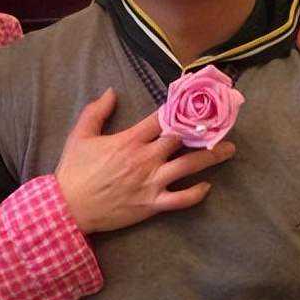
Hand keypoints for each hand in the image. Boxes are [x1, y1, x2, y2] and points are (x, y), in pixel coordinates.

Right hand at [56, 89, 234, 233]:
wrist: (69, 208)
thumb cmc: (74, 171)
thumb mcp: (80, 135)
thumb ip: (97, 111)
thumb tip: (112, 91)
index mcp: (129, 140)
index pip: (162, 117)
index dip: (181, 106)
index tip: (196, 98)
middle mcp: (145, 159)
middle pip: (183, 138)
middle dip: (204, 128)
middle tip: (223, 121)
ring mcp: (151, 183)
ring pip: (189, 166)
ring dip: (212, 157)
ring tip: (229, 149)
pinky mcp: (152, 204)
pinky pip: (182, 199)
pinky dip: (197, 193)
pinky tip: (206, 186)